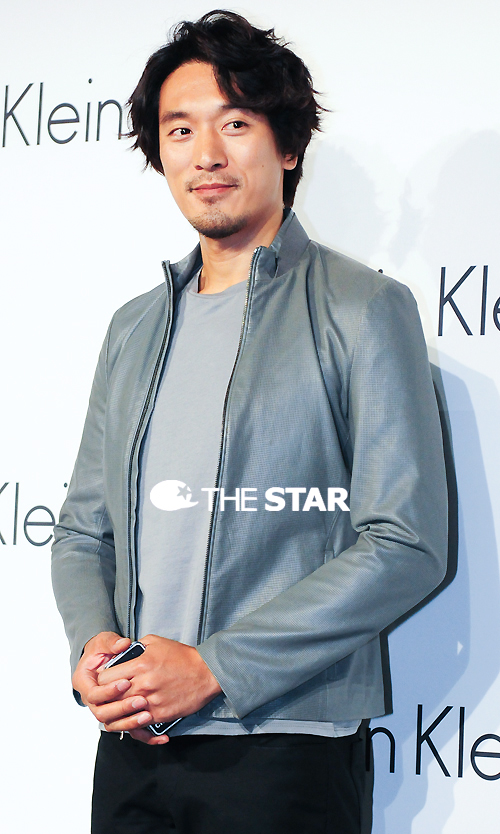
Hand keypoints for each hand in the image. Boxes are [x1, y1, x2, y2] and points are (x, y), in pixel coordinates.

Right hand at [72, 632, 152, 730]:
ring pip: (115, 725)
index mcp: (84, 683)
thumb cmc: (102, 649)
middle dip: (122, 708)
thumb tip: (123, 644)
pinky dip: (145, 735)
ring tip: (148, 715)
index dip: (109, 691)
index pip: (94, 695)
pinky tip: (161, 736)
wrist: (103, 659)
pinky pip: (130, 730)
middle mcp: (93, 700)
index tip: (126, 682)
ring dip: (131, 722)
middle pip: (103, 714)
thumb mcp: (103, 641)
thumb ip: (111, 643)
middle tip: (141, 700)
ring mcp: (105, 709)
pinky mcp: (119, 715)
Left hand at [97, 635, 221, 743]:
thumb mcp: (156, 642)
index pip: (105, 679)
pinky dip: (134, 720)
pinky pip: (139, 723)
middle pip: (110, 698)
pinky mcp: (160, 715)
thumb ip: (136, 647)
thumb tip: (123, 652)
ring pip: (122, 714)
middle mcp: (142, 685)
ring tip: (119, 706)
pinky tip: (134, 714)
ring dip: (119, 711)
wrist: (206, 673)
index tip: (106, 680)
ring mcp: (151, 702)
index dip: (102, 680)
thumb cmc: (182, 656)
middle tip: (109, 695)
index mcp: (139, 665)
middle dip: (107, 696)